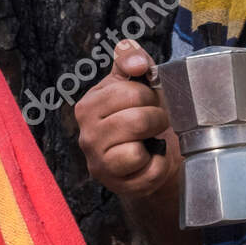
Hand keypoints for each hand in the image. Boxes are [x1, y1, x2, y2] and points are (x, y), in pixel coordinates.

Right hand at [74, 39, 183, 199]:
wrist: (148, 154)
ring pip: (136, 150)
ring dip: (155, 142)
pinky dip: (158, 166)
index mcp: (88, 105)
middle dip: (157, 118)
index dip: (149, 95)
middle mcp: (87, 135)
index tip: (148, 100)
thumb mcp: (134, 82)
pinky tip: (151, 159)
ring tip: (151, 140)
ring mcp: (98, 162)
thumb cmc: (139, 115)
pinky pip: (147, 173)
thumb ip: (131, 60)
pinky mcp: (116, 184)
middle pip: (137, 121)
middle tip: (155, 121)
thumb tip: (137, 61)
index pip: (128, 93)